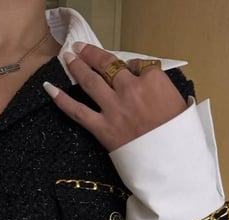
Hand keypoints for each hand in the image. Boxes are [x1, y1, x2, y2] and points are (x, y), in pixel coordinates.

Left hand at [44, 42, 186, 151]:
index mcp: (153, 80)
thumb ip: (159, 87)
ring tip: (68, 57)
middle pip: (108, 65)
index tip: (127, 70)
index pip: (137, 64)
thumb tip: (144, 81)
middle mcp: (131, 89)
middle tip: (81, 49)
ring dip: (77, 67)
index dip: (130, 67)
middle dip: (92, 54)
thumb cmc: (179, 134)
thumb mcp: (178, 101)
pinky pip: (78, 111)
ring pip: (91, 81)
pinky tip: (50, 89)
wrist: (171, 162)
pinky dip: (62, 100)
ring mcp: (114, 108)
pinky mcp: (102, 128)